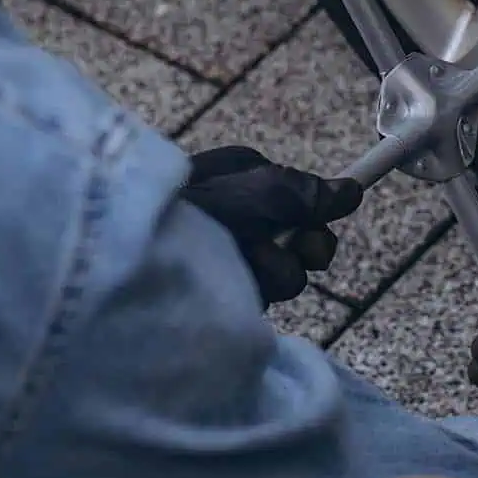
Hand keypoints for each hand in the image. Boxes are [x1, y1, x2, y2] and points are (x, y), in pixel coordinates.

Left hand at [182, 146, 362, 305]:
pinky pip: (259, 297)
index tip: (354, 198)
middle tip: (296, 248)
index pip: (299, 193)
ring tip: (237, 264)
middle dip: (301, 247)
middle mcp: (237, 217)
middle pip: (301, 240)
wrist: (123, 253)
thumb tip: (351, 191)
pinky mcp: (218, 293)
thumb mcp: (253, 188)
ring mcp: (227, 257)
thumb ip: (305, 192)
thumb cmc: (185, 208)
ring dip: (271, 272)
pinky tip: (224, 287)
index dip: (319, 204)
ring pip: (284, 274)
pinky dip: (249, 292)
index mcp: (241, 179)